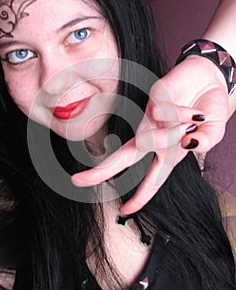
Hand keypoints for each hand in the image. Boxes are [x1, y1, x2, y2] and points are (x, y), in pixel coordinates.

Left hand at [72, 56, 228, 213]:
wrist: (211, 79)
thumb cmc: (209, 109)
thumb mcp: (213, 133)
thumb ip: (205, 141)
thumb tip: (190, 143)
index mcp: (167, 151)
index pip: (150, 178)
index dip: (139, 196)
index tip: (124, 211)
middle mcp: (154, 137)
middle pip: (123, 158)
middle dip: (100, 172)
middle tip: (76, 181)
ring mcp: (150, 118)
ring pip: (148, 139)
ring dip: (173, 135)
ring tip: (195, 119)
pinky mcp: (152, 98)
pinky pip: (163, 113)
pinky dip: (183, 114)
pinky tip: (191, 109)